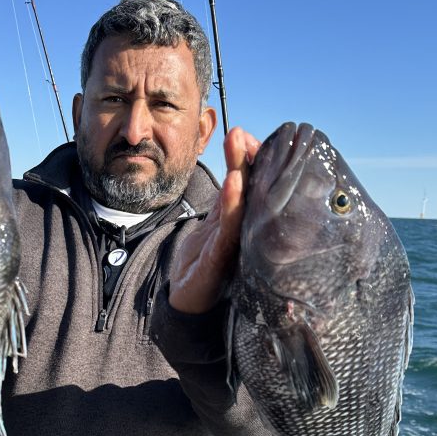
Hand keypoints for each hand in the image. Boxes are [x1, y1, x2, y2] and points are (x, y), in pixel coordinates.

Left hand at [168, 127, 259, 313]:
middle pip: (251, 190)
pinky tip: (234, 183)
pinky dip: (232, 204)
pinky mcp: (220, 258)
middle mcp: (242, 231)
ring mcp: (234, 245)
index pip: (249, 184)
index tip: (246, 136)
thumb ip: (223, 201)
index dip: (249, 160)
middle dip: (250, 160)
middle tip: (245, 133)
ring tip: (241, 146)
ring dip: (243, 174)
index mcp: (239, 221)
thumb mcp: (211, 225)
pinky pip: (228, 228)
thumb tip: (236, 167)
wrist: (185, 302)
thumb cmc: (201, 264)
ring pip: (243, 205)